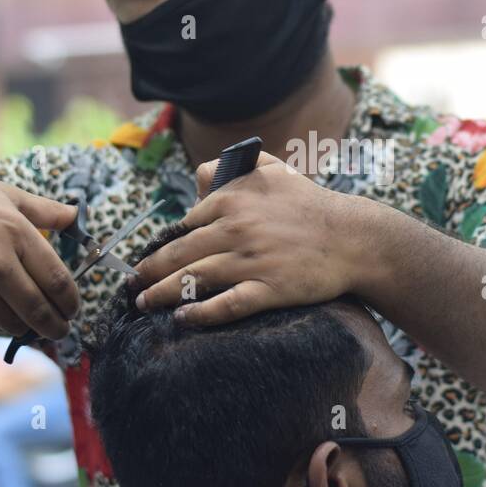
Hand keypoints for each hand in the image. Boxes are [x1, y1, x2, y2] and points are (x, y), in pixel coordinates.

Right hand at [0, 172, 81, 338]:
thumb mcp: (3, 194)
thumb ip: (45, 210)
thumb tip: (76, 215)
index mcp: (15, 233)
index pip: (58, 280)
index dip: (72, 301)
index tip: (74, 307)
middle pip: (40, 310)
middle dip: (58, 325)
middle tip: (63, 328)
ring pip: (16, 324)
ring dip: (31, 330)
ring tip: (38, 325)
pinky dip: (4, 327)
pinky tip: (10, 319)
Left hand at [132, 152, 367, 325]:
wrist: (352, 237)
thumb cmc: (310, 204)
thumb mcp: (271, 170)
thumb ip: (232, 168)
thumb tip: (200, 178)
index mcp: (233, 200)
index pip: (184, 224)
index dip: (164, 243)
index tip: (151, 256)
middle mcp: (236, 229)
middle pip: (178, 253)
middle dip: (148, 271)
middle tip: (133, 283)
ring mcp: (252, 260)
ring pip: (193, 279)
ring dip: (162, 293)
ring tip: (144, 302)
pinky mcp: (269, 288)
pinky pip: (226, 305)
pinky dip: (200, 314)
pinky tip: (183, 318)